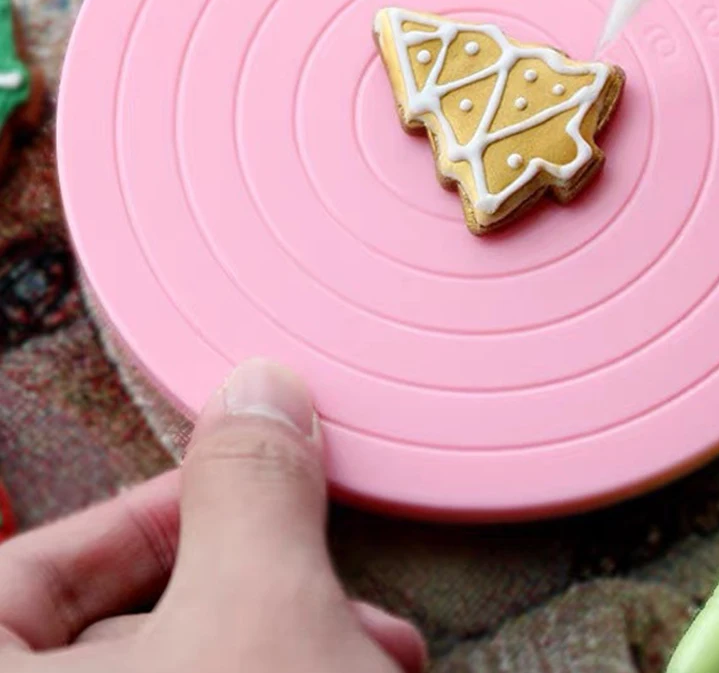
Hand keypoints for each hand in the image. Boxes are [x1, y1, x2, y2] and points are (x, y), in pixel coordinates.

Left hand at [0, 360, 426, 672]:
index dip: (140, 514)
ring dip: (284, 643)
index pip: (24, 572)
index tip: (227, 492)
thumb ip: (249, 488)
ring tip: (367, 643)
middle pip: (116, 632)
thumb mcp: (259, 615)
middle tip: (314, 566)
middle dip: (246, 585)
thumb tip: (260, 392)